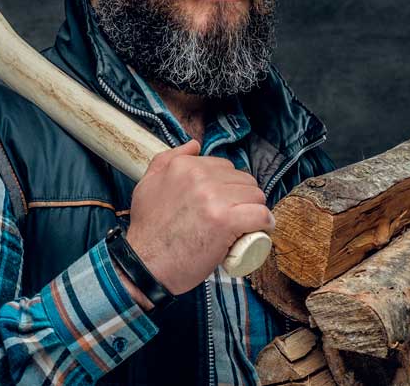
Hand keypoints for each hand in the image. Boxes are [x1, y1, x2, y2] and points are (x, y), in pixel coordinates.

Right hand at [126, 138, 273, 294]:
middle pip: (243, 180)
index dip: (229, 186)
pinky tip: (261, 229)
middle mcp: (200, 177)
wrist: (144, 264)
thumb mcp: (147, 184)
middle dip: (243, 197)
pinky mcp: (226, 221)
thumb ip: (166, 159)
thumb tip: (194, 145)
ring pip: (255, 196)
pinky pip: (260, 215)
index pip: (225, 167)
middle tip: (235, 216)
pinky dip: (265, 223)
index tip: (226, 203)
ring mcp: (214, 198)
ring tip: (245, 224)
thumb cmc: (147, 230)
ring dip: (254, 210)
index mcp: (184, 166)